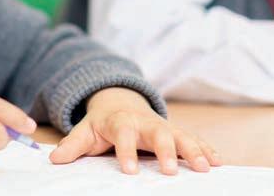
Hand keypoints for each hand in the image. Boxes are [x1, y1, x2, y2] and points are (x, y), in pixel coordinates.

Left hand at [50, 87, 221, 174]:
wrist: (120, 103)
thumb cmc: (103, 123)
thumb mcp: (85, 131)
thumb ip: (72, 145)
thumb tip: (54, 160)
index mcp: (120, 122)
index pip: (122, 136)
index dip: (125, 152)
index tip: (128, 171)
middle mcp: (145, 123)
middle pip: (157, 133)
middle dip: (166, 150)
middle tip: (171, 171)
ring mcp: (163, 126)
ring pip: (181, 135)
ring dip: (194, 150)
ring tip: (205, 168)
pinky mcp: (176, 132)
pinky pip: (194, 139)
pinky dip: (207, 149)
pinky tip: (219, 162)